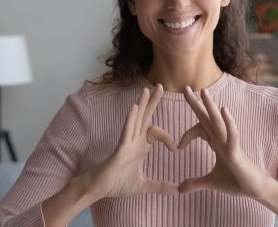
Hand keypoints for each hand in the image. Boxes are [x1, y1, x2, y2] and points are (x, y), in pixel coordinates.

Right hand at [80, 84, 178, 198]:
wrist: (99, 189)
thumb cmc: (117, 184)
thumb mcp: (144, 186)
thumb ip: (161, 186)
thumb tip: (179, 191)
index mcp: (139, 147)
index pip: (156, 133)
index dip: (168, 138)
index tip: (176, 149)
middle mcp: (133, 141)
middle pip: (144, 117)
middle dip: (152, 103)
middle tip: (160, 86)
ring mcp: (125, 143)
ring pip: (135, 120)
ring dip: (141, 105)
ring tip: (146, 91)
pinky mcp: (119, 149)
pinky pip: (126, 131)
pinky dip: (130, 120)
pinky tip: (133, 109)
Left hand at [177, 87, 269, 199]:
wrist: (255, 190)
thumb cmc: (237, 182)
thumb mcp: (211, 182)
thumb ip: (195, 182)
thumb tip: (179, 189)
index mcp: (216, 143)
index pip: (199, 129)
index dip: (187, 135)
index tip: (177, 147)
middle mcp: (222, 139)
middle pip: (208, 117)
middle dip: (197, 104)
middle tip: (185, 88)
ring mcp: (230, 143)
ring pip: (219, 121)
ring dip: (211, 106)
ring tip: (203, 91)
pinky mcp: (236, 151)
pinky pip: (232, 134)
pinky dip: (229, 122)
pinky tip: (224, 110)